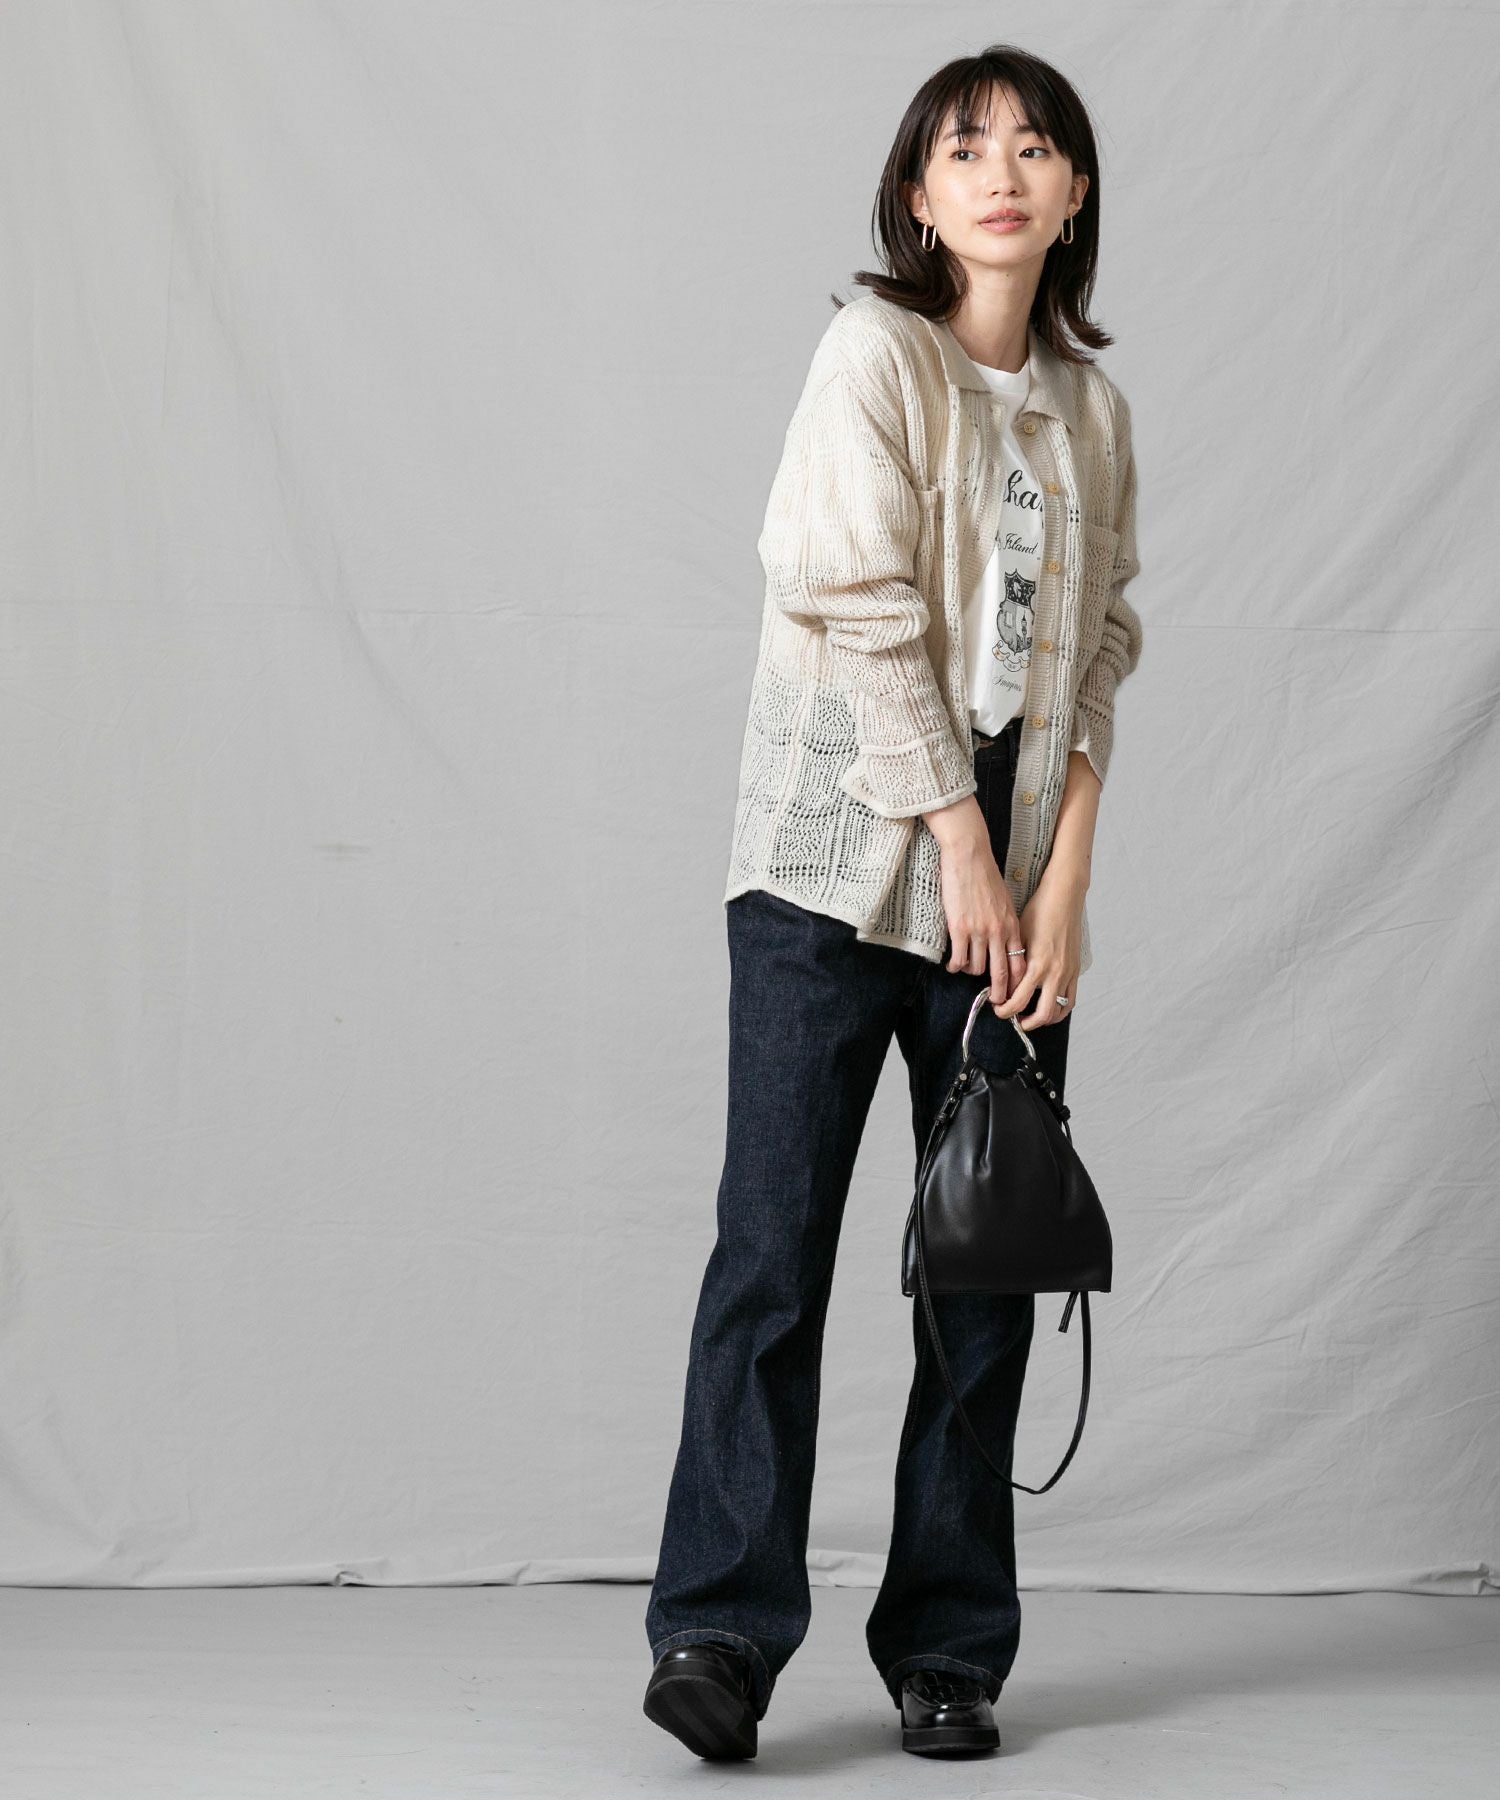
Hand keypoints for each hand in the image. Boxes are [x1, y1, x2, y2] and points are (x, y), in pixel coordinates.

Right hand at [924, 796, 1024, 998]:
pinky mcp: (959, 927)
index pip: (1020, 963)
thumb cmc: (985, 875)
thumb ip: (1006, 923)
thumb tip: (1005, 942)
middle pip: (1001, 974)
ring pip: (977, 967)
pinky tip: (951, 964)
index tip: (1013, 993)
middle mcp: (999, 932)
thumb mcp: (1005, 901)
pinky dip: (955, 966)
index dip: (1018, 983)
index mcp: (1012, 925)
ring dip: (970, 972)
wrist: (970, 855)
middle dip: (999, 993)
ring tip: (965, 969)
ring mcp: (979, 931)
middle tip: (994, 1003)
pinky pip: (958, 958)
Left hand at [990, 871, 1083, 1030]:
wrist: (1064, 897)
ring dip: (1043, 1019)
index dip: (1005, 1009)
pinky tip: (1048, 1006)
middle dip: (1024, 1022)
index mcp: (1037, 965)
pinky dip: (1059, 1009)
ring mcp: (1068, 973)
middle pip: (1041, 1014)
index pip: (1019, 1000)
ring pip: (1058, 1011)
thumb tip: (1002, 982)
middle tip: (1012, 1019)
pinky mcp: (1076, 970)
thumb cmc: (1039, 912)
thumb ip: (1013, 962)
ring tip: (1030, 1016)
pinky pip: (1070, 999)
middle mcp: (1055, 973)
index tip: (998, 1008)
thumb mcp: (1019, 936)